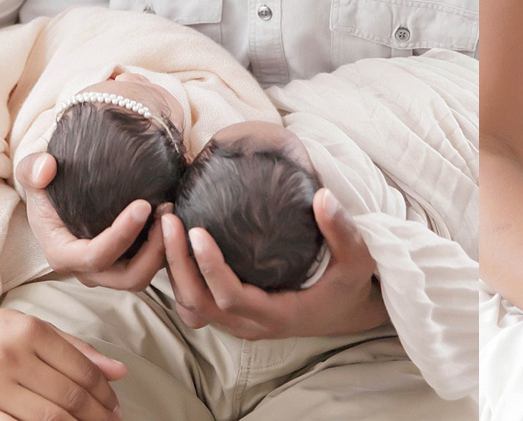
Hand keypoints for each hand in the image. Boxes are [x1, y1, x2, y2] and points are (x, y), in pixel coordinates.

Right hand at [0, 305, 125, 420]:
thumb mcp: (31, 328)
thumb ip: (76, 349)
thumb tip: (119, 372)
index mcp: (30, 331)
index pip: (81, 369)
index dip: (104, 393)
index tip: (115, 407)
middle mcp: (10, 357)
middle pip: (67, 396)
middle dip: (96, 416)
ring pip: (45, 418)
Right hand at [15, 151, 165, 289]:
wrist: (55, 196)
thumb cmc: (46, 187)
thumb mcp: (31, 173)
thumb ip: (32, 169)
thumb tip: (47, 167)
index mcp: (63, 254)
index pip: (96, 256)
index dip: (121, 236)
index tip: (143, 205)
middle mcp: (88, 270)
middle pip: (128, 277)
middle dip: (154, 250)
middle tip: (168, 211)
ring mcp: (109, 270)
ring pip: (144, 275)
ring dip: (164, 250)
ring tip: (173, 212)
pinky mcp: (126, 262)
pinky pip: (152, 265)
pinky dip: (167, 248)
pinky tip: (176, 218)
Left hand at [161, 188, 387, 338]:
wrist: (348, 310)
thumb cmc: (351, 285)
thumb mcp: (357, 259)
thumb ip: (342, 230)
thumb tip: (322, 196)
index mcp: (277, 314)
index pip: (231, 297)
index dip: (210, 267)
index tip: (196, 231)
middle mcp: (251, 325)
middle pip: (198, 304)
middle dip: (178, 265)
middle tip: (168, 220)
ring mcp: (239, 324)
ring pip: (191, 307)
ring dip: (173, 272)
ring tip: (165, 227)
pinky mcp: (233, 315)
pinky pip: (195, 304)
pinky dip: (180, 279)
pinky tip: (175, 246)